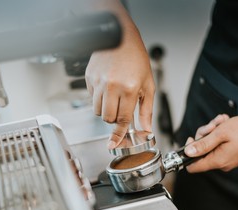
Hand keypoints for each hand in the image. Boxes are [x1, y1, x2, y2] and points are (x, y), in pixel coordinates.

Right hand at [85, 16, 154, 148]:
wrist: (120, 37)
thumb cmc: (136, 59)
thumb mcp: (148, 84)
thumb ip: (147, 110)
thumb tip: (146, 129)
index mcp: (129, 88)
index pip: (123, 119)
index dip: (119, 134)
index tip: (112, 144)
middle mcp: (112, 86)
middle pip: (108, 118)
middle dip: (115, 118)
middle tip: (122, 106)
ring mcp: (98, 82)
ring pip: (97, 111)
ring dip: (106, 109)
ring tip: (114, 95)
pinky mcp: (89, 78)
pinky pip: (91, 98)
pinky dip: (99, 98)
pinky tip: (107, 86)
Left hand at [184, 114, 237, 171]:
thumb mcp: (221, 133)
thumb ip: (203, 144)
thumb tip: (188, 152)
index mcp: (218, 161)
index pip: (192, 167)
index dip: (188, 153)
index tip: (192, 139)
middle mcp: (222, 164)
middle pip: (201, 152)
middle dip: (204, 135)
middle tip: (213, 125)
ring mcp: (228, 160)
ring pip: (211, 146)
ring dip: (214, 131)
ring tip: (223, 121)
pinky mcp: (233, 155)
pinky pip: (220, 145)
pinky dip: (221, 134)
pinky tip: (227, 124)